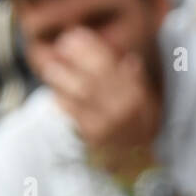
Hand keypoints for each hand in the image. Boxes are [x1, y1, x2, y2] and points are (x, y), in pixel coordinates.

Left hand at [37, 27, 160, 177]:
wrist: (138, 161)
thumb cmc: (139, 124)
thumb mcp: (145, 101)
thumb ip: (135, 81)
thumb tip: (130, 61)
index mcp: (136, 94)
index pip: (110, 64)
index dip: (91, 47)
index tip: (76, 34)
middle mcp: (123, 107)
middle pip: (93, 75)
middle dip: (75, 57)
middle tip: (61, 44)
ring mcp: (107, 122)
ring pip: (80, 93)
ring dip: (62, 77)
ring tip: (50, 66)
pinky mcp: (93, 135)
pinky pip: (74, 113)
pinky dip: (62, 101)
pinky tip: (55, 93)